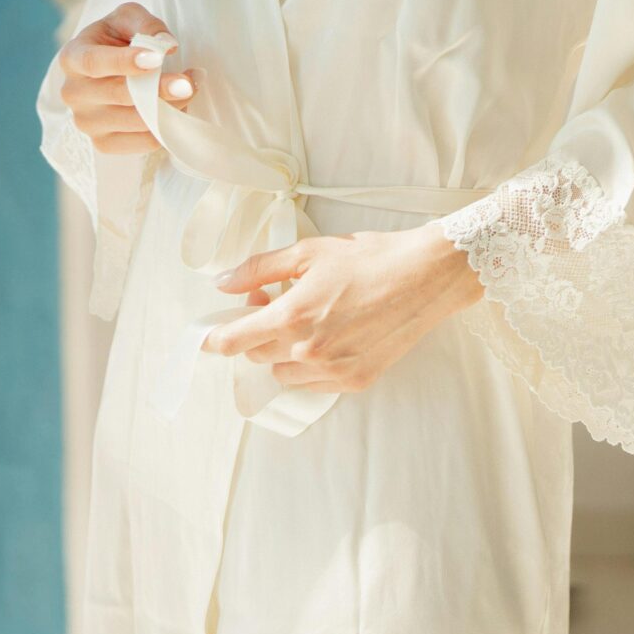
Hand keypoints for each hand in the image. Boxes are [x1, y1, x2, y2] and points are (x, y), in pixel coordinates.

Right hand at [57, 1, 205, 155]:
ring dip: (170, 108)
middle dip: (158, 89)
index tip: (157, 59)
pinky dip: (166, 129)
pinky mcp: (104, 143)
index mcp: (73, 58)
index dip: (124, 62)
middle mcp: (74, 93)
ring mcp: (87, 122)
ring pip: (134, 121)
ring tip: (191, 89)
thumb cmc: (117, 39)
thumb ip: (146, 24)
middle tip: (188, 83)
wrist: (107, 68)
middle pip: (118, 95)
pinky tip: (180, 109)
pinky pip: (141, 143)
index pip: (93, 63)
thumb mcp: (128, 18)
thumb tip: (166, 45)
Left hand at [198, 224, 487, 393]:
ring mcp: (332, 370)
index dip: (214, 337)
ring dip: (283, 351)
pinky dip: (311, 364)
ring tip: (308, 320)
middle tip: (274, 303)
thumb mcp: (309, 251)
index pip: (233, 341)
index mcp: (292, 316)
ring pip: (284, 372)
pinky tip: (331, 335)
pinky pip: (314, 381)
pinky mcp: (355, 380)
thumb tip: (222, 281)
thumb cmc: (370, 257)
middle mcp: (308, 350)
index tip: (208, 335)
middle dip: (256, 332)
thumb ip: (260, 269)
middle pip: (256, 355)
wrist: (425, 276)